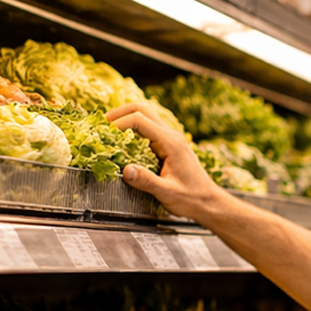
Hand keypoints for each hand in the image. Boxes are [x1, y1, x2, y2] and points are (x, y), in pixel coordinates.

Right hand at [105, 102, 236, 220]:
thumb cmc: (192, 198)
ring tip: (108, 129)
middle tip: (102, 124)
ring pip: (146, 115)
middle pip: (142, 109)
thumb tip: (125, 170)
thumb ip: (146, 181)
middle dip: (120, 112)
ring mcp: (171, 138)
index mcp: (171, 143)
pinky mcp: (169, 145)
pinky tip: (122, 140)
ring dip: (126, 118)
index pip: (140, 120)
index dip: (118, 123)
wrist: (209, 202)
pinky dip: (133, 128)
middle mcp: (171, 135)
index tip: (104, 134)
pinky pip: (149, 128)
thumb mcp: (167, 192)